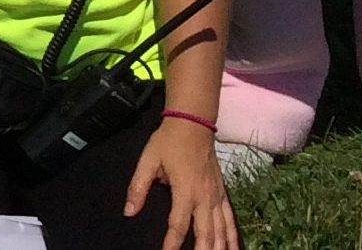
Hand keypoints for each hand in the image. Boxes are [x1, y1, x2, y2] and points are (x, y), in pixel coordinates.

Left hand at [126, 114, 238, 249]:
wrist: (193, 123)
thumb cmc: (168, 141)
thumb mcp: (147, 161)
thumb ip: (138, 188)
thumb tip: (128, 212)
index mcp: (185, 190)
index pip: (178, 224)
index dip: (172, 243)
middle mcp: (204, 197)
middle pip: (206, 232)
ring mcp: (216, 196)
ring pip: (222, 229)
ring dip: (220, 247)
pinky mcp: (222, 193)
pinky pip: (230, 219)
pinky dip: (232, 235)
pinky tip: (233, 248)